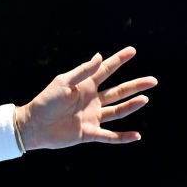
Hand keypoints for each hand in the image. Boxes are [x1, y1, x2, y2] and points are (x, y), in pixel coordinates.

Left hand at [17, 46, 157, 150]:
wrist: (33, 125)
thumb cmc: (45, 101)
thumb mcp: (63, 83)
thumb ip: (83, 72)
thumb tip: (100, 56)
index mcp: (84, 85)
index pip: (106, 70)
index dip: (119, 60)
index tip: (132, 50)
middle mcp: (91, 100)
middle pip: (118, 91)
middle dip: (135, 85)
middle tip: (153, 80)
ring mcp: (92, 116)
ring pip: (117, 111)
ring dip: (132, 105)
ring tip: (145, 98)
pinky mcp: (89, 133)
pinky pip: (110, 136)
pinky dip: (123, 137)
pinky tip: (137, 135)